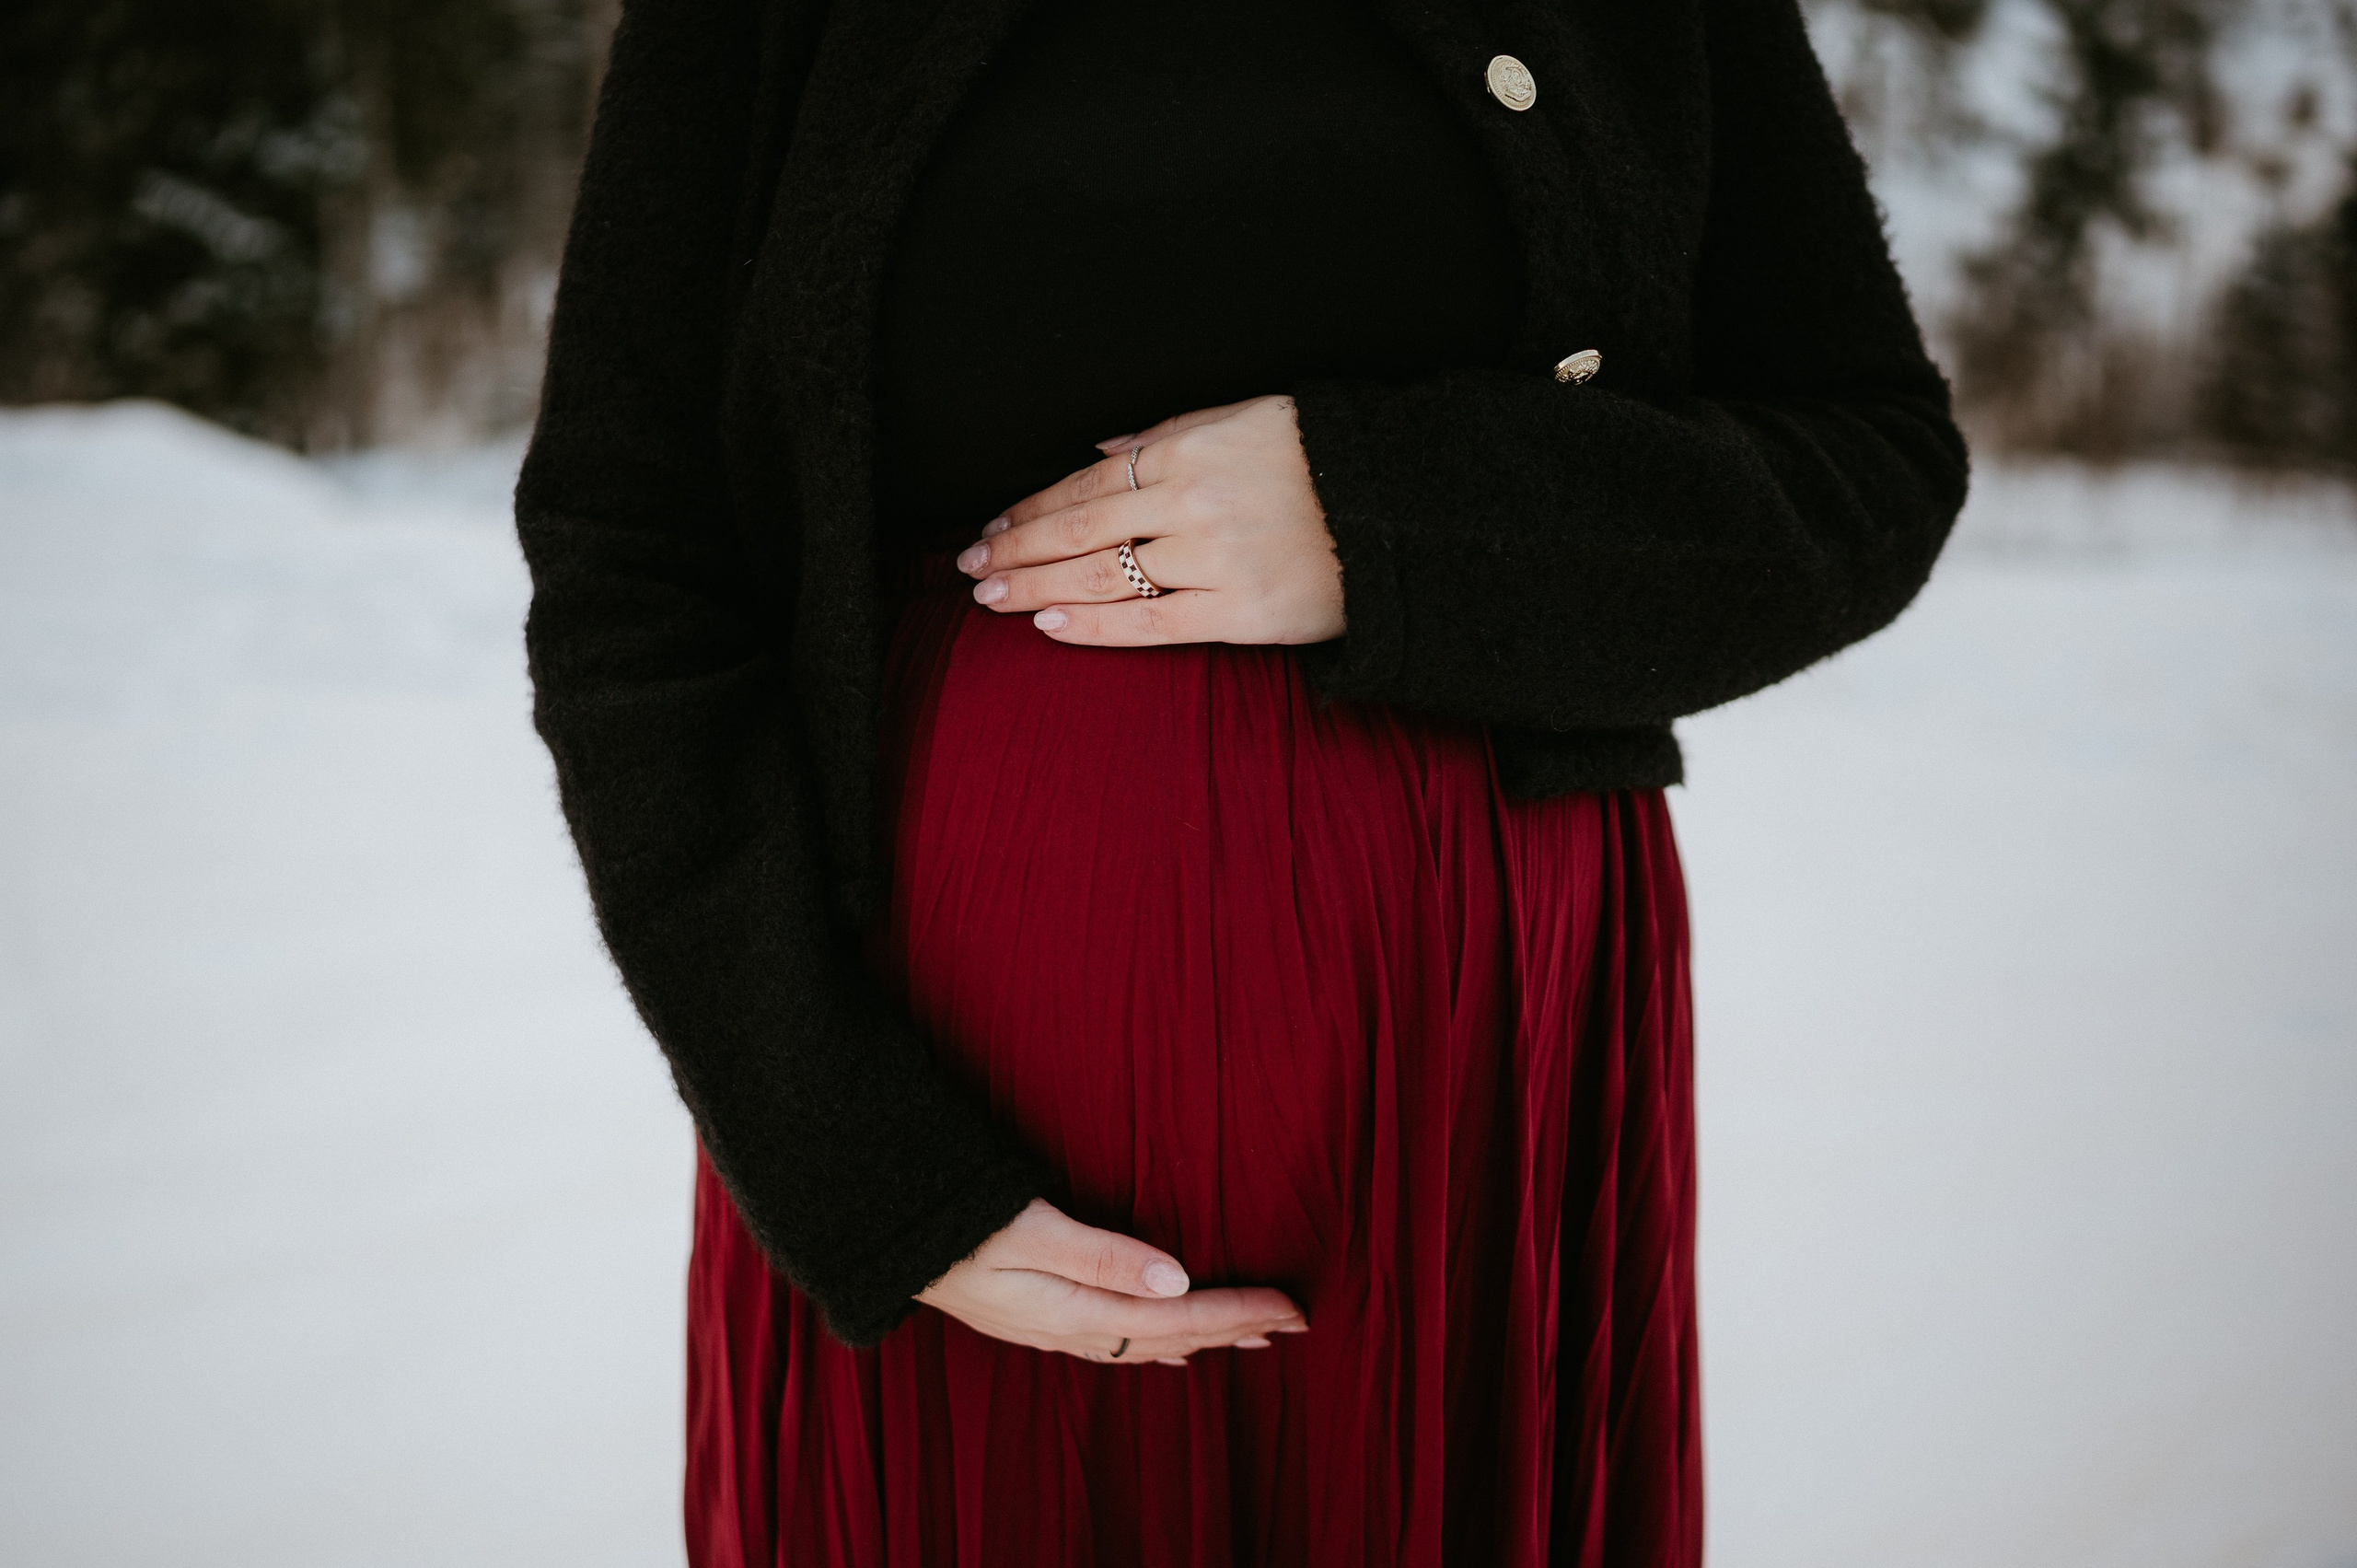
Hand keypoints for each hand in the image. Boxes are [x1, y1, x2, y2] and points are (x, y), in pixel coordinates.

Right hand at [916, 1198, 1306, 1366]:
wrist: (889, 1240)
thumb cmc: (955, 1225)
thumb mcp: (1029, 1231)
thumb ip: (1102, 1254)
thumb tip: (1176, 1277)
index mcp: (1076, 1310)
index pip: (1178, 1315)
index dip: (1237, 1312)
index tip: (1290, 1305)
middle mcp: (1072, 1328)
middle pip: (1172, 1335)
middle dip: (1234, 1328)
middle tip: (1295, 1322)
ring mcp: (1055, 1326)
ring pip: (1149, 1340)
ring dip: (1203, 1336)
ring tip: (1251, 1336)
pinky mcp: (1042, 1316)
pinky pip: (1118, 1339)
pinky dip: (1158, 1339)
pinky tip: (1170, 1341)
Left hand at [955, 395, 1345, 646]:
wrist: (1402, 507)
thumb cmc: (1323, 458)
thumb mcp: (1246, 418)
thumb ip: (1169, 433)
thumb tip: (1101, 448)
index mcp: (1187, 449)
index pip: (1086, 483)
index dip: (1032, 507)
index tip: (994, 524)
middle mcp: (1190, 503)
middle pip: (1080, 530)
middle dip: (1017, 549)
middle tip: (970, 566)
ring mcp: (1213, 560)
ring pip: (1102, 578)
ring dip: (1038, 588)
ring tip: (992, 597)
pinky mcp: (1241, 613)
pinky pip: (1151, 624)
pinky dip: (1095, 627)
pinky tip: (1051, 626)